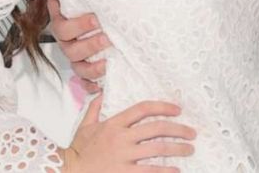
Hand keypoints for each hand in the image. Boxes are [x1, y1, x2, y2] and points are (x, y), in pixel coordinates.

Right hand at [46, 0, 107, 89]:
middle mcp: (67, 44)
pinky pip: (86, 82)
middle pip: (72, 51)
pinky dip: (93, 86)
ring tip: (107, 63)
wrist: (95, 14)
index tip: (96, 19)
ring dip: (93, 68)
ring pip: (79, 68)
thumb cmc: (83, 5)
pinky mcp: (86, 70)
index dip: (79, 26)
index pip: (63, 29)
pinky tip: (102, 86)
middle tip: (105, 38)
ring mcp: (77, 58)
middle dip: (89, 45)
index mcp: (62, 25)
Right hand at [61, 94, 194, 171]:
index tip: (177, 110)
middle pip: (157, 128)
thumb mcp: (85, 126)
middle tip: (191, 133)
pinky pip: (150, 171)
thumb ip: (95, 108)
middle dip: (178, 129)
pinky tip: (176, 170)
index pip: (143, 109)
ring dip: (178, 148)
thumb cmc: (77, 151)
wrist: (66, 170)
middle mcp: (121, 138)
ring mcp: (124, 156)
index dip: (163, 107)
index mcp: (114, 124)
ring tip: (189, 149)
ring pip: (159, 149)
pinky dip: (165, 171)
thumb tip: (101, 93)